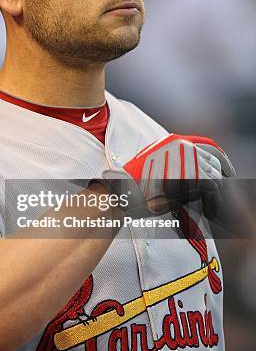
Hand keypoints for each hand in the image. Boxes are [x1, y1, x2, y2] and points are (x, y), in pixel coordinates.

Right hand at [102, 134, 235, 217]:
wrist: (123, 193)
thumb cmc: (135, 185)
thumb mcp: (154, 167)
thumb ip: (173, 164)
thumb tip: (196, 173)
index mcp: (172, 141)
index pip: (206, 146)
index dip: (220, 159)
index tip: (226, 170)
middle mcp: (181, 146)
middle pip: (212, 162)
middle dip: (215, 179)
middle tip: (213, 195)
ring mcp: (185, 158)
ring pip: (213, 175)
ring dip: (214, 192)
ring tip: (209, 206)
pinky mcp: (189, 174)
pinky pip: (211, 187)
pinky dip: (213, 200)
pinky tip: (208, 209)